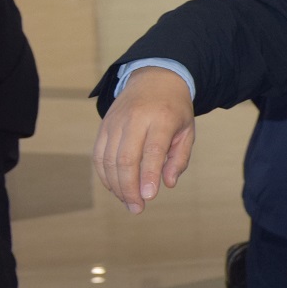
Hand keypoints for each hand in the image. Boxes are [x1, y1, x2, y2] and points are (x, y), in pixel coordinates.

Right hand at [92, 67, 194, 211]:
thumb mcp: (187, 130)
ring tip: (128, 202)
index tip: (149, 197)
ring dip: (116, 186)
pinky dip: (104, 175)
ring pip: (108, 160)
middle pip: (125, 158)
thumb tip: (168, 184)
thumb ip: (179, 158)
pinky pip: (98, 155)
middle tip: (137, 208)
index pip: (152, 151)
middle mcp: (135, 119)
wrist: (154, 79)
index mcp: (161, 118)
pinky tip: (115, 188)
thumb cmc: (174, 110)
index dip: (148, 176)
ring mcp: (116, 122)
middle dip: (129, 188)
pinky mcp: (104, 126)